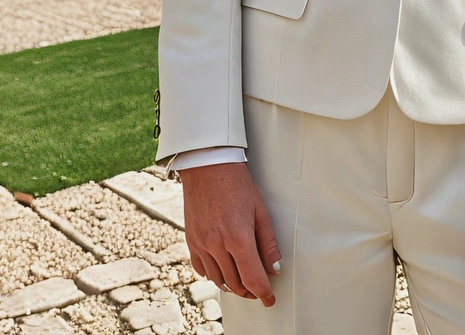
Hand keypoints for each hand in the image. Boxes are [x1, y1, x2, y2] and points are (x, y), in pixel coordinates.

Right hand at [180, 162, 280, 305]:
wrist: (208, 166)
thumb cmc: (236, 183)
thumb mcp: (260, 210)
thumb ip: (267, 242)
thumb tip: (273, 267)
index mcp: (238, 237)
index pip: (252, 278)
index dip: (263, 293)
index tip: (269, 299)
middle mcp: (217, 245)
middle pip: (235, 283)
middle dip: (249, 291)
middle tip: (259, 290)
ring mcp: (201, 244)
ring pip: (218, 280)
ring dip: (232, 286)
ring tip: (243, 281)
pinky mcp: (191, 241)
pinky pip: (202, 269)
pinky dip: (214, 275)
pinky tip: (223, 270)